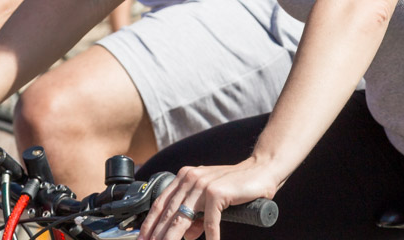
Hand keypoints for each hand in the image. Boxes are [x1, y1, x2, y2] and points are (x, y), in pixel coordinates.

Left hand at [138, 158, 279, 239]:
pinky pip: (210, 222)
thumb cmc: (235, 185)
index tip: (142, 238)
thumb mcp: (210, 200)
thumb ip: (196, 215)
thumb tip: (186, 234)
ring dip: (174, 238)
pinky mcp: (217, 193)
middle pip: (169, 213)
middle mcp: (190, 178)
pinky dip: (209, 236)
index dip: (150, 223)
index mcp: (184, 177)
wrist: (260, 171)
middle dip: (158, 235)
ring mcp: (203, 184)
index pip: (161, 203)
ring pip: (183, 219)